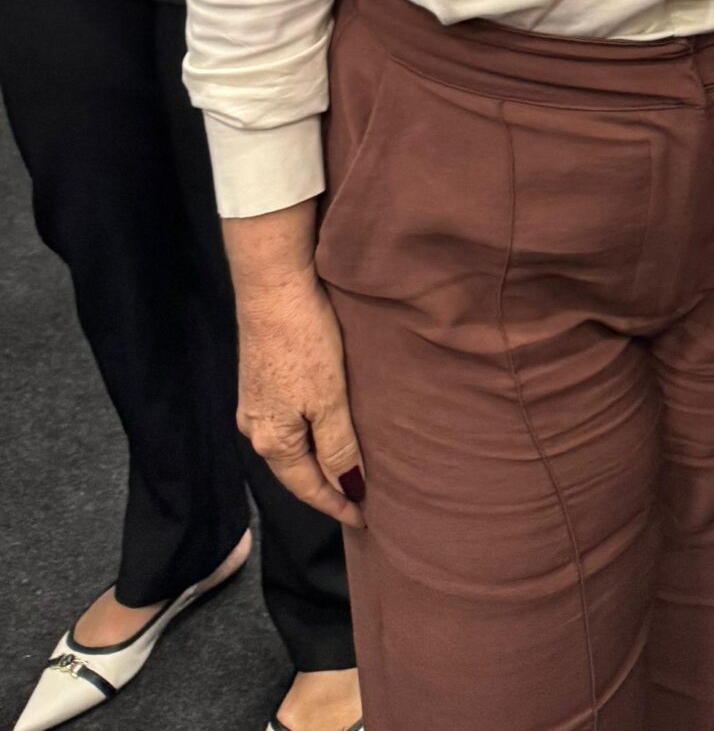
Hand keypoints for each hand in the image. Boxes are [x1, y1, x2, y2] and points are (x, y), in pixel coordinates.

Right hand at [233, 267, 366, 526]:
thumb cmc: (305, 342)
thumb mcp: (330, 399)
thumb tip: (350, 488)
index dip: (336, 505)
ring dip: (316, 464)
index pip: (308, 489)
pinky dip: (308, 439)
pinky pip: (286, 426)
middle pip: (295, 473)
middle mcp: (255, 429)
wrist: (273, 288)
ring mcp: (254, 405)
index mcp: (272, 441)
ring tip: (345, 474)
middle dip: (325, 490)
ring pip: (290, 448)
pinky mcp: (259, 382)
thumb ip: (338, 447)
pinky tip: (323, 434)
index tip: (364, 520)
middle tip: (357, 503)